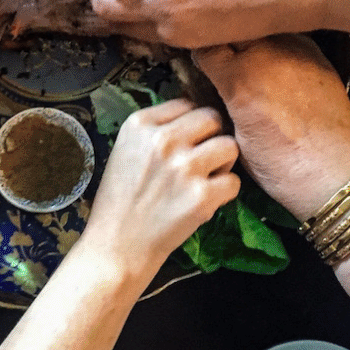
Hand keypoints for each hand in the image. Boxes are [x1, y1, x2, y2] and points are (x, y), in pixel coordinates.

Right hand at [78, 99, 239, 279]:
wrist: (116, 246)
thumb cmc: (120, 199)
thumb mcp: (126, 149)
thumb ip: (156, 129)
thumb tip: (196, 113)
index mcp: (140, 124)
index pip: (187, 103)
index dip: (192, 123)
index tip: (186, 142)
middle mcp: (162, 140)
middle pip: (213, 118)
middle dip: (212, 137)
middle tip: (202, 158)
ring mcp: (184, 167)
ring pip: (229, 146)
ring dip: (223, 163)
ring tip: (205, 179)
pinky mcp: (202, 196)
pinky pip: (234, 181)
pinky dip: (224, 192)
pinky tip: (204, 200)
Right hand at [193, 37, 349, 219]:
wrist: (335, 172)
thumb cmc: (279, 166)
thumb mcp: (235, 136)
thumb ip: (222, 100)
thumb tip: (215, 84)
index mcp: (238, 78)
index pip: (205, 46)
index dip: (198, 52)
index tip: (199, 62)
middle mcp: (266, 55)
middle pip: (233, 28)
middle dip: (224, 39)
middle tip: (222, 56)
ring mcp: (294, 50)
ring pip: (262, 26)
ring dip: (251, 38)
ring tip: (249, 56)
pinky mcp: (316, 54)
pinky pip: (287, 37)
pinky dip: (276, 45)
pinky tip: (276, 62)